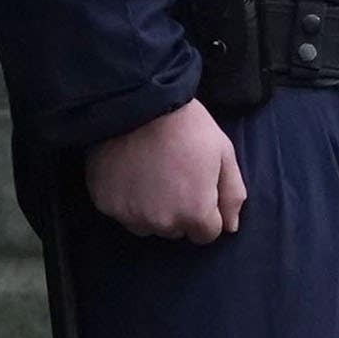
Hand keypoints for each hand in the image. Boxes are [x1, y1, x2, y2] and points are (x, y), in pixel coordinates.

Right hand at [87, 99, 244, 243]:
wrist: (139, 103)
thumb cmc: (187, 126)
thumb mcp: (223, 154)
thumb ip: (232, 194)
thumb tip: (230, 227)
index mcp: (194, 213)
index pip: (206, 234)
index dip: (206, 211)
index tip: (198, 187)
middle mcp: (161, 223)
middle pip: (176, 230)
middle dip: (179, 211)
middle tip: (174, 176)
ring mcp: (130, 215)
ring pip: (147, 225)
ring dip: (152, 210)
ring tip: (151, 175)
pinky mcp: (106, 205)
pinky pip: (122, 212)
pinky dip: (127, 199)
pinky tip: (130, 172)